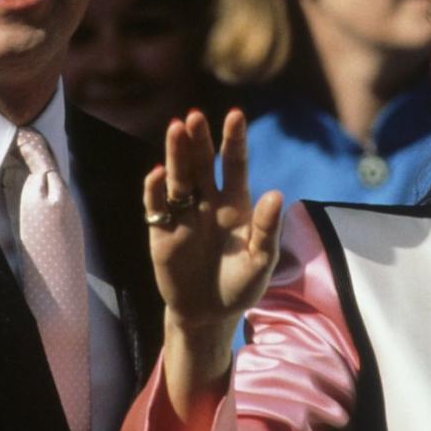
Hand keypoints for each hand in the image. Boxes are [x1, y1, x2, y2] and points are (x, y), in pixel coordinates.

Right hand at [145, 109, 282, 335]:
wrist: (209, 315)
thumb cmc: (240, 286)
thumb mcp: (261, 261)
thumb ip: (266, 229)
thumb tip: (275, 194)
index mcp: (235, 204)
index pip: (235, 165)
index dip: (234, 140)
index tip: (235, 115)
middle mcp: (208, 202)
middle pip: (202, 164)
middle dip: (199, 140)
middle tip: (194, 116)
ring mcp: (183, 215)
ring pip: (178, 177)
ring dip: (176, 154)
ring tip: (176, 128)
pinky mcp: (161, 232)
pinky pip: (156, 206)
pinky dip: (155, 190)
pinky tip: (158, 174)